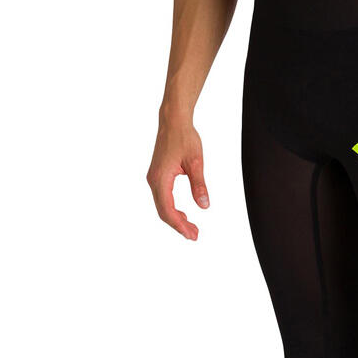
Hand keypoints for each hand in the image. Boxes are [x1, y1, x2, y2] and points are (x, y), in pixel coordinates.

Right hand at [147, 117, 209, 240]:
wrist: (173, 121)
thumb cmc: (184, 138)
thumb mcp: (196, 162)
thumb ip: (199, 184)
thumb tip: (204, 205)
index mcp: (161, 179)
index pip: (168, 210)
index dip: (179, 225)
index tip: (192, 235)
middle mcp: (153, 180)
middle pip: (163, 211)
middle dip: (178, 226)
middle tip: (195, 235)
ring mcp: (154, 178)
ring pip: (162, 206)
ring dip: (175, 219)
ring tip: (192, 228)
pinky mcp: (157, 175)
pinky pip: (162, 198)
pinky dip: (172, 209)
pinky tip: (183, 214)